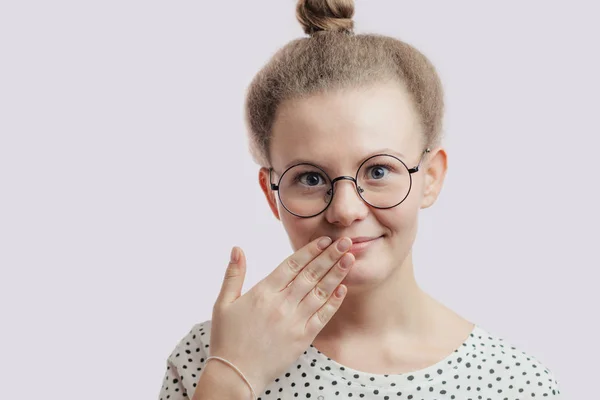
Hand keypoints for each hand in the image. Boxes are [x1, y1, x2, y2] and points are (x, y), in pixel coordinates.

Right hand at [208, 236, 353, 396]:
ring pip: (320, 292)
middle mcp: (281, 304)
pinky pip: (322, 316)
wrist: (235, 375)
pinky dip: (333, 302)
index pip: (292, 265)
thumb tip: (237, 248)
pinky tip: (342, 289)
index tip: (324, 239)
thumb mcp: (223, 303)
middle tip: (345, 242)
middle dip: (329, 256)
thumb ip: (233, 274)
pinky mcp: (302, 338)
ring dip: (336, 274)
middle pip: (310, 274)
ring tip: (349, 259)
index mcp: (263, 293)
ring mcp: (294, 322)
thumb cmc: (227, 338)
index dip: (310, 250)